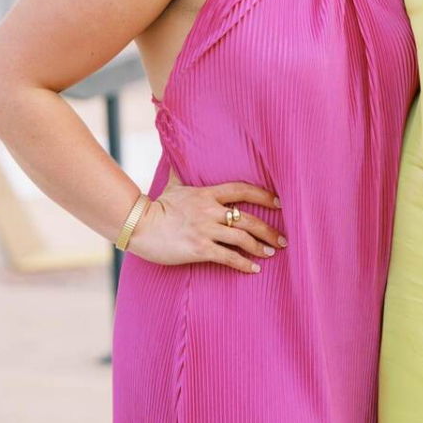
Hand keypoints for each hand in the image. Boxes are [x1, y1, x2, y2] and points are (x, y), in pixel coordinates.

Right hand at [127, 166, 286, 272]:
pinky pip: (228, 257)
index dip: (263, 195)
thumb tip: (175, 153)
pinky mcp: (199, 249)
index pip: (242, 190)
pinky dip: (244, 264)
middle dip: (269, 230)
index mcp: (207, 194)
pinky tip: (254, 269)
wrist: (140, 226)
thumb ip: (180, 172)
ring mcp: (206, 230)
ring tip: (271, 253)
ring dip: (260, 247)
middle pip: (248, 218)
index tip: (279, 203)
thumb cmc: (157, 206)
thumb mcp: (173, 185)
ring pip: (242, 238)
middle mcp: (210, 211)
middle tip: (282, 239)